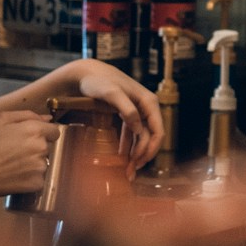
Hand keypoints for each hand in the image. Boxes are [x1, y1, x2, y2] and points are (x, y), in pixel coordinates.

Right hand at [0, 111, 60, 198]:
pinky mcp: (37, 183)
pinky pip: (38, 178)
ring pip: (42, 162)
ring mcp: (40, 167)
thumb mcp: (0, 119)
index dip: (43, 133)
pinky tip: (14, 176)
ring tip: (12, 165)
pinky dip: (29, 177)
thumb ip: (28, 115)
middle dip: (34, 147)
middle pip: (46, 147)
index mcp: (35, 130)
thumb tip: (48, 118)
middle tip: (14, 152)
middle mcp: (42, 148)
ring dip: (32, 163)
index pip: (54, 131)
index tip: (29, 138)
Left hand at [62, 59, 163, 175]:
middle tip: (131, 171)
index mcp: (149, 102)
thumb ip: (127, 109)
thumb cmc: (99, 81)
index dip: (151, 149)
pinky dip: (129, 146)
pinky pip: (133, 134)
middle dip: (143, 155)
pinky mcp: (128, 114)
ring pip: (142, 137)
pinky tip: (122, 157)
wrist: (87, 74)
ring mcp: (138, 111)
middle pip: (152, 137)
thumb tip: (139, 128)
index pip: (158, 131)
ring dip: (137, 154)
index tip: (138, 162)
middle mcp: (147, 107)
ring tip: (127, 169)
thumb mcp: (112, 93)